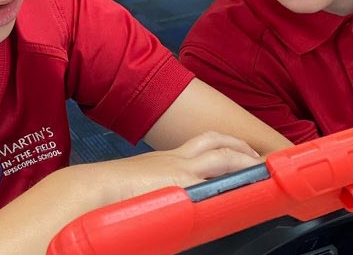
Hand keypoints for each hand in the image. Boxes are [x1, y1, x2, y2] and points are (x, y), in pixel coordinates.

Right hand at [86, 131, 262, 203]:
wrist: (93, 189)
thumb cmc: (106, 194)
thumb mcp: (137, 188)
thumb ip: (156, 193)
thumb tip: (162, 213)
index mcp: (164, 159)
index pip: (199, 144)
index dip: (220, 146)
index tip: (233, 151)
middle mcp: (174, 158)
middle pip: (213, 140)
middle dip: (238, 145)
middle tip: (254, 156)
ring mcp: (180, 168)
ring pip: (222, 154)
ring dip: (244, 157)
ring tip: (259, 167)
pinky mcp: (183, 182)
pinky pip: (219, 175)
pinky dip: (236, 177)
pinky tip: (248, 184)